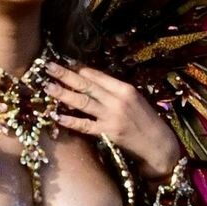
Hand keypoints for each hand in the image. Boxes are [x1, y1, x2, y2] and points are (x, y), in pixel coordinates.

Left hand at [45, 61, 181, 180]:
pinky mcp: (108, 132)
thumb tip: (89, 80)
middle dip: (66, 75)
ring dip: (63, 94)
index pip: (96, 75)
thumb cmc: (145, 120)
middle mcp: (117, 100)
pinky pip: (85, 125)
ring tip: (48, 87)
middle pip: (86, 85)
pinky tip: (57, 116)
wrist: (158, 143)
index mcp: (124, 88)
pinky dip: (71, 121)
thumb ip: (114, 90)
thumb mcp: (134, 99)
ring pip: (82, 102)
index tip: (63, 61)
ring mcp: (112, 116)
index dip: (78, 68)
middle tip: (48, 67)